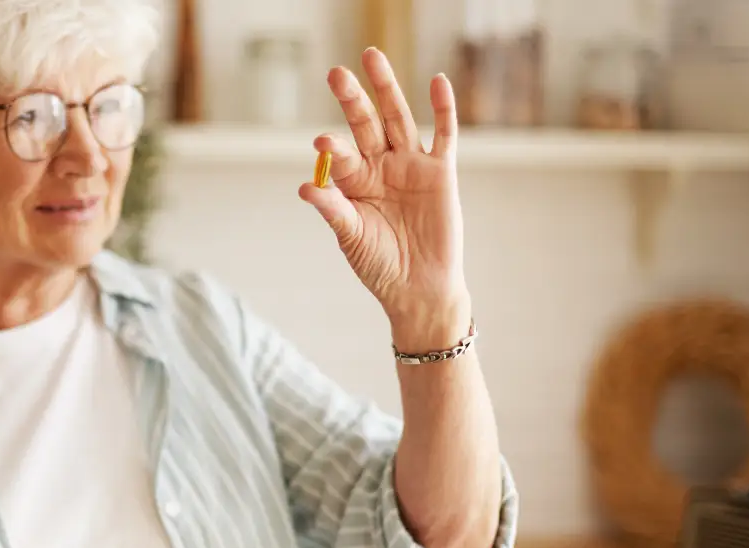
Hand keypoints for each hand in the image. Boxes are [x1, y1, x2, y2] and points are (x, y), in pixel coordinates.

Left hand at [299, 48, 470, 344]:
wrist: (419, 289)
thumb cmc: (380, 265)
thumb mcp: (352, 237)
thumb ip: (333, 209)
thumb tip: (305, 186)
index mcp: (354, 182)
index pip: (341, 156)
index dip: (333, 149)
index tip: (323, 143)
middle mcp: (380, 167)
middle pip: (366, 124)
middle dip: (352, 99)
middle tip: (336, 73)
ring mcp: (411, 165)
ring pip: (398, 118)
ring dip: (387, 89)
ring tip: (372, 57)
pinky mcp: (440, 172)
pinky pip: (443, 135)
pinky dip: (442, 109)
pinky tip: (437, 82)